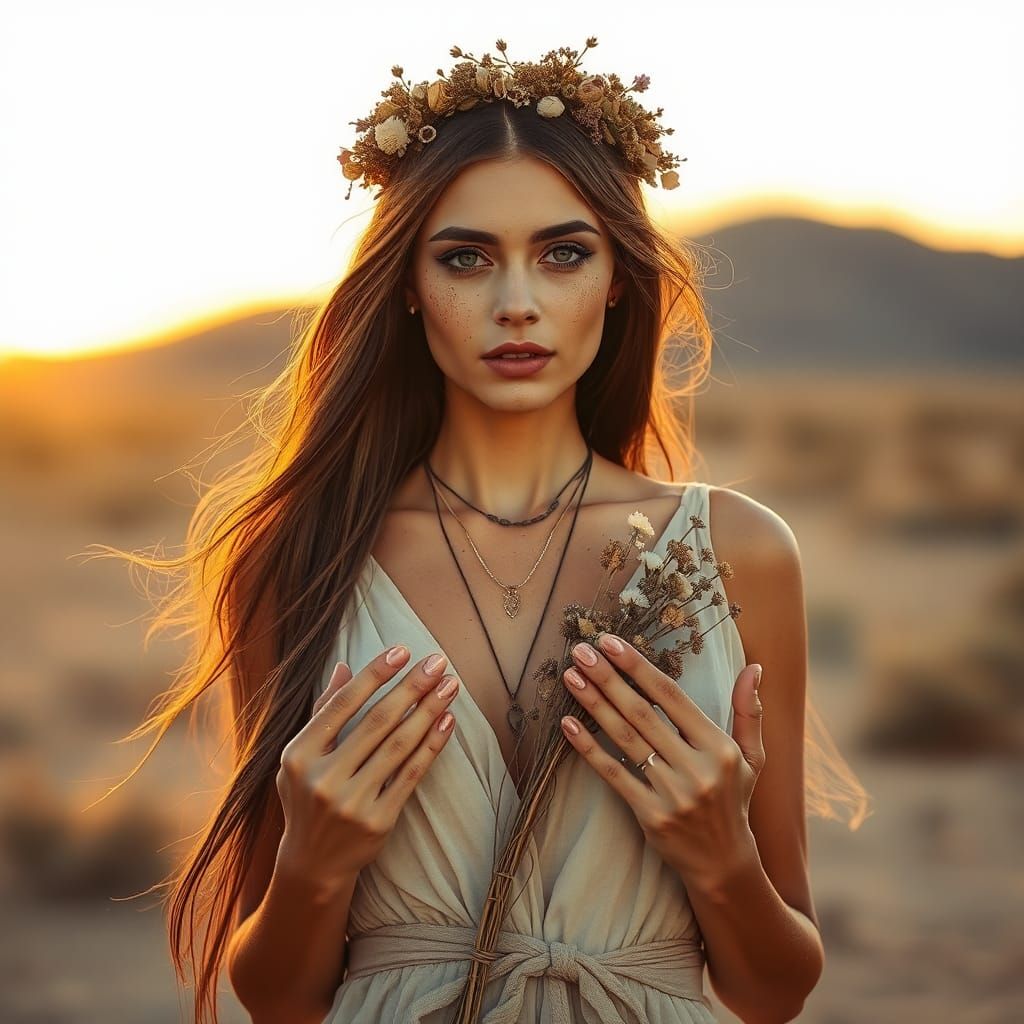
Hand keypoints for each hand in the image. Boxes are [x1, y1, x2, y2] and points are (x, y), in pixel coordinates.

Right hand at [275, 646, 459, 892]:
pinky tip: (448, 721)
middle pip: (377, 722)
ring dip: (430, 711)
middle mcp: (323, 779)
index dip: (375, 674)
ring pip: (399, 745)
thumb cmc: (308, 798)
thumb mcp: (301, 757)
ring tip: (450, 686)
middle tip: (438, 662)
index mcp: (299, 755)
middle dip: (412, 687)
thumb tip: (342, 666)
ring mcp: (351, 802)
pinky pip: (412, 774)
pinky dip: (432, 745)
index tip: (402, 651)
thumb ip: (322, 712)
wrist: (313, 864)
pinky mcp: (378, 821)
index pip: (342, 705)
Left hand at [560, 633, 764, 892]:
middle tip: (581, 651)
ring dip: (595, 705)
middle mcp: (698, 768)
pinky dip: (589, 750)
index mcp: (720, 747)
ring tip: (571, 677)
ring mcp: (673, 794)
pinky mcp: (651, 817)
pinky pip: (614, 776)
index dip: (640, 668)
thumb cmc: (734, 801)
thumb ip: (748, 712)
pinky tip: (568, 725)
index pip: (672, 697)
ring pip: (626, 740)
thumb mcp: (752, 758)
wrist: (724, 865)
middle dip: (609, 679)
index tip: (612, 643)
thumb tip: (754, 666)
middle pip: (643, 714)